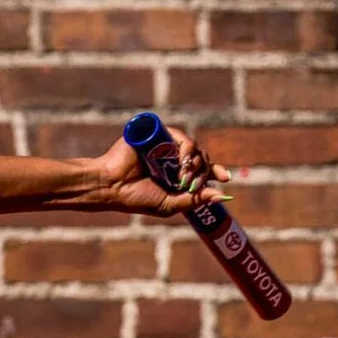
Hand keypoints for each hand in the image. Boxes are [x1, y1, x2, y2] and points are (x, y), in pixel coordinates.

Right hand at [93, 126, 235, 217]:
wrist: (112, 186)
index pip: (203, 170)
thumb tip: (222, 195)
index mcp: (176, 175)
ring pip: (193, 146)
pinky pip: (178, 135)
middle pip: (201, 158)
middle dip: (202, 172)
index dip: (216, 171)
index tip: (225, 177)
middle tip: (189, 184)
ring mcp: (164, 145)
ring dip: (193, 162)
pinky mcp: (156, 133)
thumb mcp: (170, 204)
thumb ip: (195, 199)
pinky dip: (184, 147)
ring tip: (182, 177)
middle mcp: (172, 158)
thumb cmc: (137, 198)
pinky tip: (180, 160)